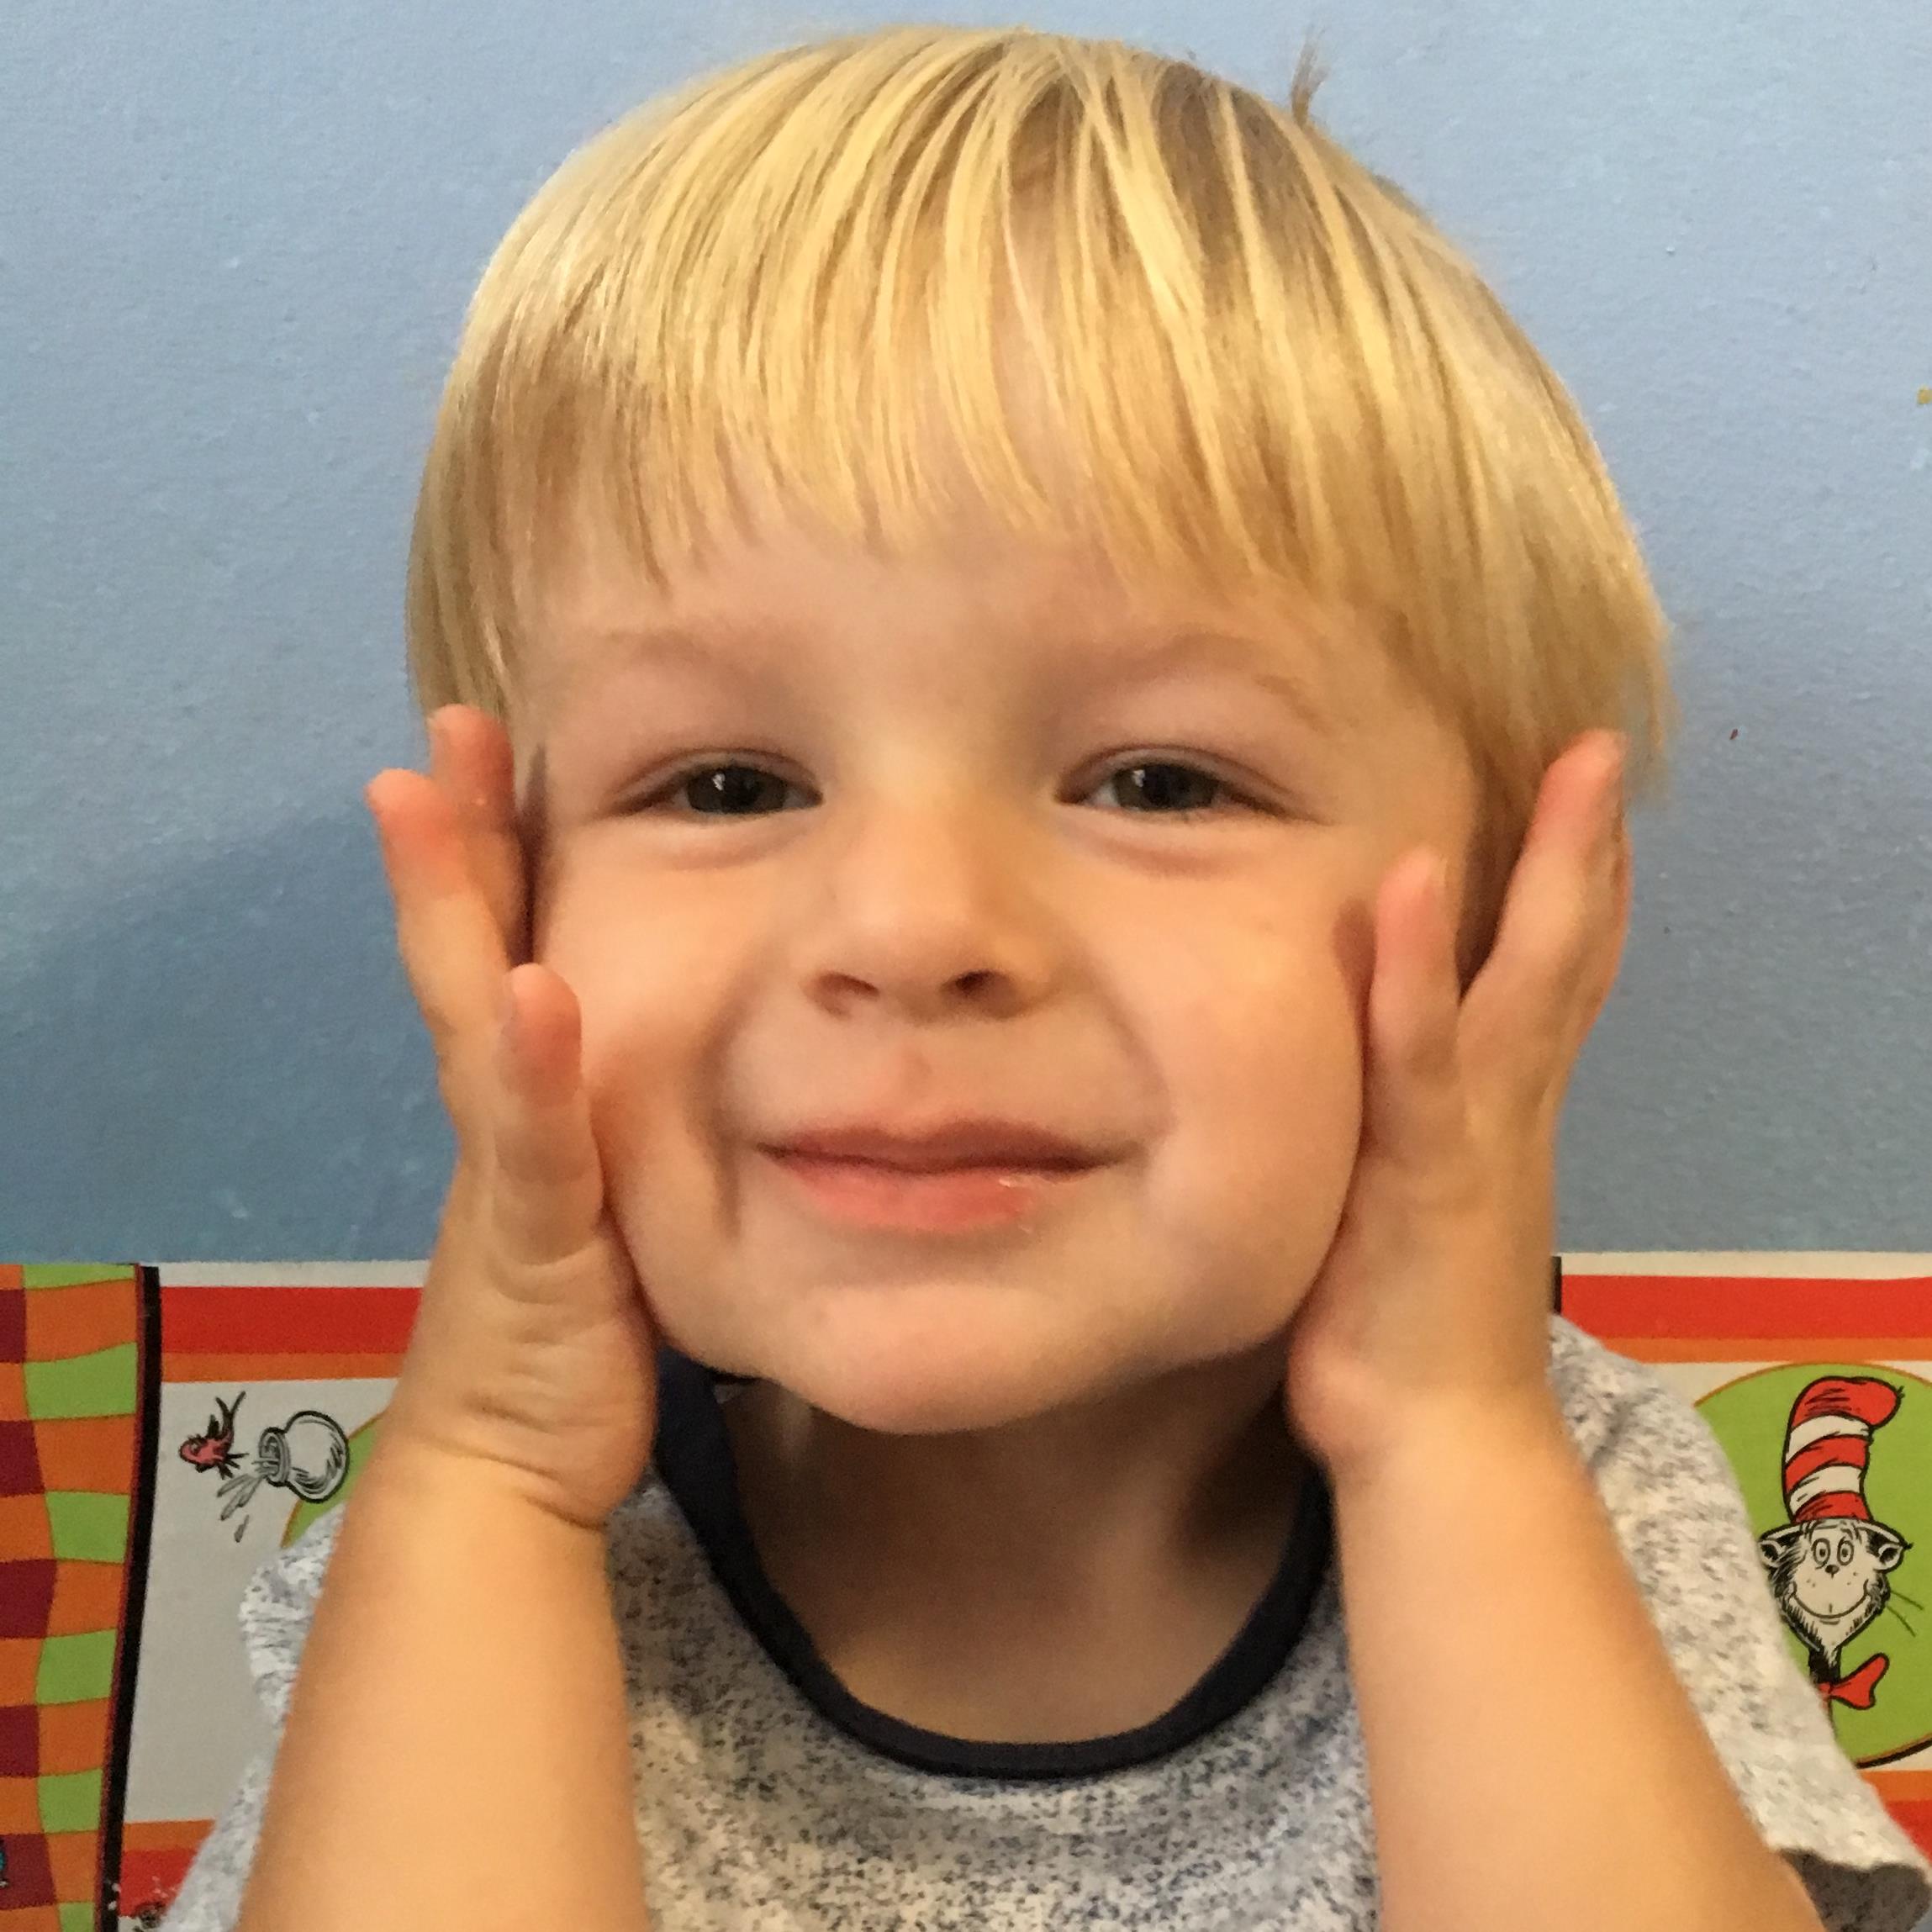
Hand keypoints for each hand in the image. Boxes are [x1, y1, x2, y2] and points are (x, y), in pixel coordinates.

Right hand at [365, 705, 655, 1528]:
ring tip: (430, 797)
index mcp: (522, 1098)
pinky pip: (530, 1145)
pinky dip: (530, 1068)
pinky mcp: (531, 1241)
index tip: (492, 741)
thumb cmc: (574, 1328)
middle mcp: (499, 1114)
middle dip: (452, 840)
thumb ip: (627, 1116)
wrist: (512, 1459)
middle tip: (447, 726)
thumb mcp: (615, 1196)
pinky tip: (532, 993)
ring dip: (453, 907)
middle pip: (463, 952)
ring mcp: (503, 1170)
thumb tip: (690, 1044)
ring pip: (470, 1016)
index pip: (499, 948)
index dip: (489, 847)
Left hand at [1283, 731, 1629, 1482]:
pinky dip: (1419, 971)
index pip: (1551, 979)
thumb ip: (1402, 1135)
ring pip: (1526, 984)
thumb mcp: (1404, 1209)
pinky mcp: (1426, 1175)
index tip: (1579, 800)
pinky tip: (1412, 886)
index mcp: (1501, 1114)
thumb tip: (1367, 1082)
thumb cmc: (1403, 1334)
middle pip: (1566, 957)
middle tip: (1598, 749)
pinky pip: (1421, 1056)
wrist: (1437, 1448)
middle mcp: (1508, 1111)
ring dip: (1545, 873)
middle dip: (1586, 851)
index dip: (1573, 887)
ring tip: (1564, 775)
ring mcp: (1477, 1138)